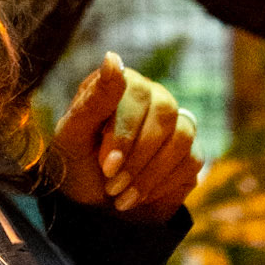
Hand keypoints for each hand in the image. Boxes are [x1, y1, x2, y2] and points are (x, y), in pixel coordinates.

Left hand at [50, 52, 202, 223]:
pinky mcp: (190, 153)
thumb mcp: (73, 135)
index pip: (136, 93)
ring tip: (120, 195)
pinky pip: (191, 161)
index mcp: (121, 84)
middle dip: (136, 156)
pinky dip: (162, 183)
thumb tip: (113, 57)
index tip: (106, 166)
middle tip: (112, 184)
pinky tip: (138, 196)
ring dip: (149, 173)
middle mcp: (153, 97)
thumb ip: (94, 100)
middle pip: (164, 113)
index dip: (123, 133)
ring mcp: (175, 124)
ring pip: (181, 137)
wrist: (92, 207)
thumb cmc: (76, 163)